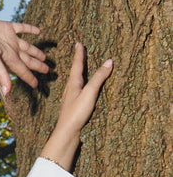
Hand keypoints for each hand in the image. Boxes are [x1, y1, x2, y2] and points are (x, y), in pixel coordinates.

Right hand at [0, 9, 49, 95]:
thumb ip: (2, 75)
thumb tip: (7, 93)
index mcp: (9, 59)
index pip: (23, 71)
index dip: (30, 78)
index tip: (37, 85)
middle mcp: (11, 50)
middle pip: (28, 60)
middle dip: (37, 66)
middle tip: (47, 70)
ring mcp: (10, 39)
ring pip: (27, 46)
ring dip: (36, 51)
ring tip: (44, 56)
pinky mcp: (7, 27)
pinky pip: (22, 28)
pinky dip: (30, 29)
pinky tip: (38, 31)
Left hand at [39, 43, 112, 170]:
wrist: (66, 133)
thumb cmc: (76, 112)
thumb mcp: (90, 93)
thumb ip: (99, 77)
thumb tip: (109, 61)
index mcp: (73, 84)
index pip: (77, 65)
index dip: (79, 54)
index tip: (78, 43)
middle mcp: (70, 89)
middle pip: (74, 72)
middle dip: (77, 61)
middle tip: (79, 52)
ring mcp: (70, 99)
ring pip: (74, 81)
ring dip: (78, 72)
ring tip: (80, 68)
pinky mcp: (72, 107)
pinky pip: (77, 91)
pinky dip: (80, 85)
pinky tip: (79, 90)